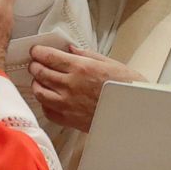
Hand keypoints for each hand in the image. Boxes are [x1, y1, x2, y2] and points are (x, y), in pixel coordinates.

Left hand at [29, 46, 145, 131]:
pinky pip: (47, 110)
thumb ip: (86, 54)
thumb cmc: (126, 86)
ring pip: (39, 92)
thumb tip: (70, 49)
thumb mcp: (109, 63)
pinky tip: (50, 98)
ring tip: (41, 80)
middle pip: (40, 72)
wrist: (135, 112)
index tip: (36, 51)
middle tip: (36, 63)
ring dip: (37, 83)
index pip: (48, 57)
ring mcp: (68, 104)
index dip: (37, 52)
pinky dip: (44, 103)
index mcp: (81, 67)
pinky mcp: (69, 120)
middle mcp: (70, 85)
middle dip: (35, 65)